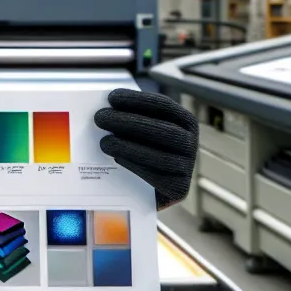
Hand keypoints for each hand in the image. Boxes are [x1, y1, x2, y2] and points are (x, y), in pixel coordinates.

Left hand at [95, 89, 197, 209]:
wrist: (150, 192)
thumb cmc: (144, 152)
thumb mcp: (144, 132)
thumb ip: (135, 118)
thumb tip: (109, 106)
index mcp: (186, 122)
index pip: (163, 106)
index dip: (137, 100)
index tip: (111, 98)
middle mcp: (190, 143)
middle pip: (161, 130)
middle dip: (128, 122)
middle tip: (100, 118)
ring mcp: (187, 167)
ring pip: (158, 155)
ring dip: (127, 146)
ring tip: (104, 142)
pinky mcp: (179, 188)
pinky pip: (155, 176)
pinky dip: (134, 166)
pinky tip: (116, 159)